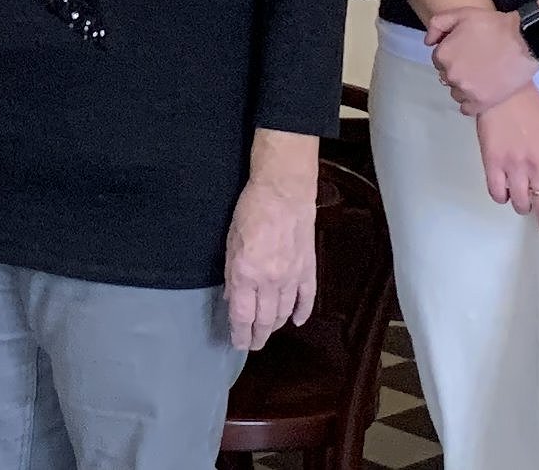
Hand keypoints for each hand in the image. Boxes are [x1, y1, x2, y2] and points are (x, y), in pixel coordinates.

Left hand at [222, 139, 317, 349]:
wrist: (284, 192)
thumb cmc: (251, 212)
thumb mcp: (230, 243)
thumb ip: (232, 276)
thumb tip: (233, 300)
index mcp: (247, 275)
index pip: (243, 317)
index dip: (240, 334)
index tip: (237, 343)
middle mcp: (270, 281)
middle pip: (264, 320)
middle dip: (257, 336)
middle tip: (253, 344)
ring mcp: (292, 276)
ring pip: (284, 313)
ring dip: (275, 326)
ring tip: (268, 332)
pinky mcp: (308, 268)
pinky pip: (307, 298)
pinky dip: (302, 312)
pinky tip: (296, 321)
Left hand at [425, 4, 537, 117]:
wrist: (525, 41)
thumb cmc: (495, 25)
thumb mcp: (463, 14)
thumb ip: (438, 24)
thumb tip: (428, 42)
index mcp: (444, 54)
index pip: (439, 60)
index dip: (453, 54)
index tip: (467, 51)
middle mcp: (451, 75)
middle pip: (447, 76)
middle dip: (458, 69)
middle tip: (477, 62)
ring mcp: (466, 91)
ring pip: (456, 92)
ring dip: (464, 86)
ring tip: (482, 76)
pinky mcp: (482, 102)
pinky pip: (466, 108)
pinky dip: (472, 102)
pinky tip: (482, 91)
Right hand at [473, 90, 538, 235]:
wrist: (505, 92)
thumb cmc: (533, 111)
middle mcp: (538, 168)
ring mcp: (514, 168)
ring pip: (521, 204)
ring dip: (525, 208)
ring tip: (525, 204)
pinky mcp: (492, 164)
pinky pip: (498, 194)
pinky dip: (503, 198)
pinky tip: (506, 193)